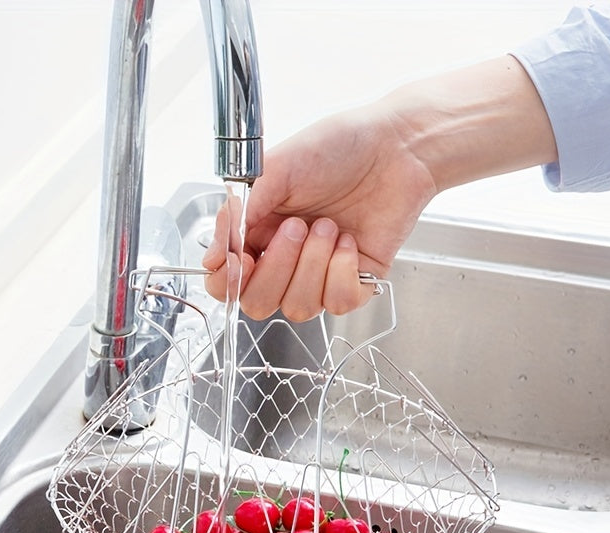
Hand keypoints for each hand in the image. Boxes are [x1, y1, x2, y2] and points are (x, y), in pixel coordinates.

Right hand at [202, 56, 555, 321]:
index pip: (226, 281)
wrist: (396, 147)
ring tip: (330, 226)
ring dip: (312, 265)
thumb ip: (241, 213)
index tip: (240, 258)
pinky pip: (336, 303)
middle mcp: (285, 260)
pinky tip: (349, 241)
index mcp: (258, 233)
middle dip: (276, 269)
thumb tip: (213, 254)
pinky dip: (341, 272)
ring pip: (297, 308)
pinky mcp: (354, 284)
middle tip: (297, 226)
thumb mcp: (277, 169)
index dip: (228, 280)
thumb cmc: (339, 148)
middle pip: (258, 304)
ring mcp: (318, 275)